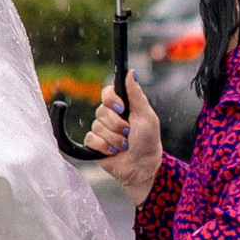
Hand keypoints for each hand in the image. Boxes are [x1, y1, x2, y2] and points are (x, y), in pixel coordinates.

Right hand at [84, 76, 162, 198]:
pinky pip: (91, 139)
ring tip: (125, 146)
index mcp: (122, 107)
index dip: (111, 99)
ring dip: (114, 139)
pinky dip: (104, 146)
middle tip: (128, 133)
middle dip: (117, 125)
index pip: (107, 93)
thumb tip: (131, 72)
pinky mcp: (94, 144)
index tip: (121, 108)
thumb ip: (136, 94)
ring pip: (97, 127)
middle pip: (101, 111)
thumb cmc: (148, 142)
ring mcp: (102, 130)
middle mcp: (110, 117)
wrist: (143, 167)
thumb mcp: (146, 116)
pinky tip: (113, 152)